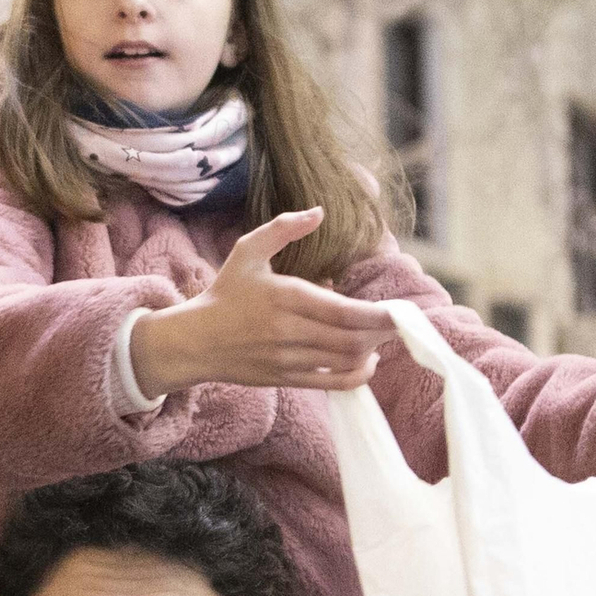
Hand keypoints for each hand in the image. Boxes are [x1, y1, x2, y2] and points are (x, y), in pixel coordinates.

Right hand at [129, 208, 397, 396]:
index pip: (342, 311)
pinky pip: (332, 382)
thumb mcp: (248, 251)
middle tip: (398, 322)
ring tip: (382, 337)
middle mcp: (289, 331)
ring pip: (344, 361)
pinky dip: (356, 376)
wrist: (196, 342)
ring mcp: (289, 359)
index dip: (376, 315)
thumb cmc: (225, 293)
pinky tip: (367, 362)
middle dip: (381, 333)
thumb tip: (319, 212)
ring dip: (371, 351)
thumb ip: (283, 229)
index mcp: (285, 297)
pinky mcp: (287, 379)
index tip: (400, 311)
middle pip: (350, 339)